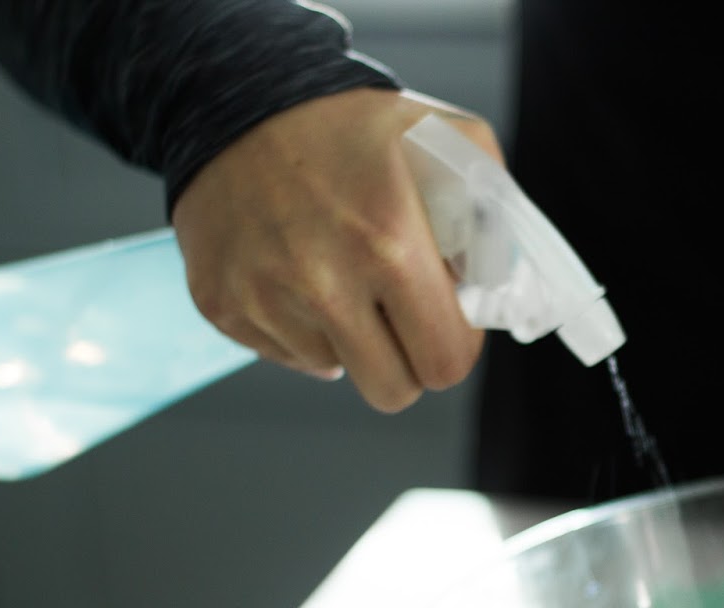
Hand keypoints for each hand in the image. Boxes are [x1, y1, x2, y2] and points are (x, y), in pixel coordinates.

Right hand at [171, 88, 501, 411]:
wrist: (236, 100)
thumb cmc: (348, 127)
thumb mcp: (442, 141)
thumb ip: (490, 213)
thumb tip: (501, 290)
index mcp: (388, 244)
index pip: (446, 361)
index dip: (454, 347)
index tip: (445, 320)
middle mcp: (322, 280)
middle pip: (391, 391)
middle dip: (408, 362)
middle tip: (402, 319)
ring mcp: (266, 298)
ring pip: (337, 371)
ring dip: (350, 339)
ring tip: (341, 275)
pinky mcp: (222, 305)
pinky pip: (284, 354)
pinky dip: (300, 326)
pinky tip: (297, 271)